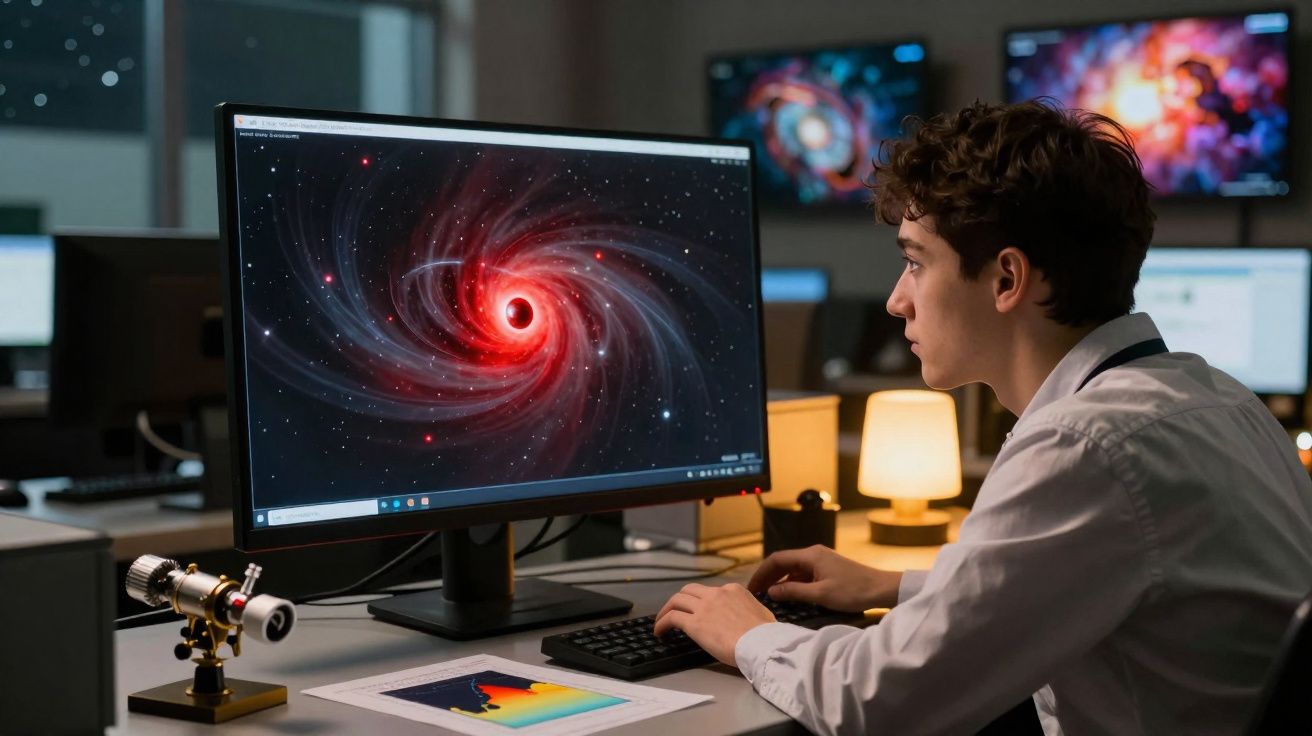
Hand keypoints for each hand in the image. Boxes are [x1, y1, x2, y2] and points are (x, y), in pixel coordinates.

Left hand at [652, 583, 775, 666]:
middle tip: (674, 611)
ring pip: (676, 600)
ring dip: (666, 610)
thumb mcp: (762, 614)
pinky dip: (662, 623)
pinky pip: (671, 618)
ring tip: (661, 621)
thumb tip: (749, 617)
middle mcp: (716, 594)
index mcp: (733, 590)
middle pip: (689, 590)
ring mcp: (704, 607)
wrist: (761, 644)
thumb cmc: (766, 635)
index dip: (701, 601)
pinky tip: (660, 632)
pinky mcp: (694, 623)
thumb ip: (750, 610)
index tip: (698, 611)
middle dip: (679, 600)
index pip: (710, 591)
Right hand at [747, 545, 901, 611]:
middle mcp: (813, 554)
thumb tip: (771, 591)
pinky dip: (793, 583)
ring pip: (793, 569)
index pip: (777, 559)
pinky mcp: (827, 569)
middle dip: (768, 577)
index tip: (751, 588)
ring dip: (780, 581)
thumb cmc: (853, 591)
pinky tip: (789, 595)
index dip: (761, 573)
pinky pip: (803, 574)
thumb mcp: (820, 595)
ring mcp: (821, 561)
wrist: (882, 589)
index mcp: (810, 555)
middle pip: (783, 562)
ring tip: (769, 597)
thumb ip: (793, 592)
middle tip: (756, 594)